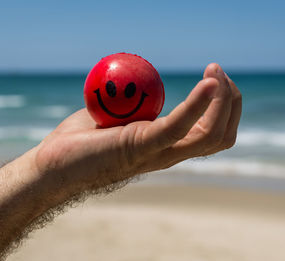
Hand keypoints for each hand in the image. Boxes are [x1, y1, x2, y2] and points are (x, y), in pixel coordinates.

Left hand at [34, 63, 241, 196]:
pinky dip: (198, 104)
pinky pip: (179, 127)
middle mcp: (169, 153)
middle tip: (218, 71)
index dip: (224, 104)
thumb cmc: (81, 141)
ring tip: (214, 72)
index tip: (215, 73)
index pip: (212, 132)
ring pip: (210, 134)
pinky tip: (209, 82)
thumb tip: (141, 81)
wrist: (53, 166)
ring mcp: (157, 153)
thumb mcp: (117, 114)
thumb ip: (136, 102)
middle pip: (221, 135)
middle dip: (232, 101)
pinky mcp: (140, 147)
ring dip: (223, 100)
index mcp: (166, 146)